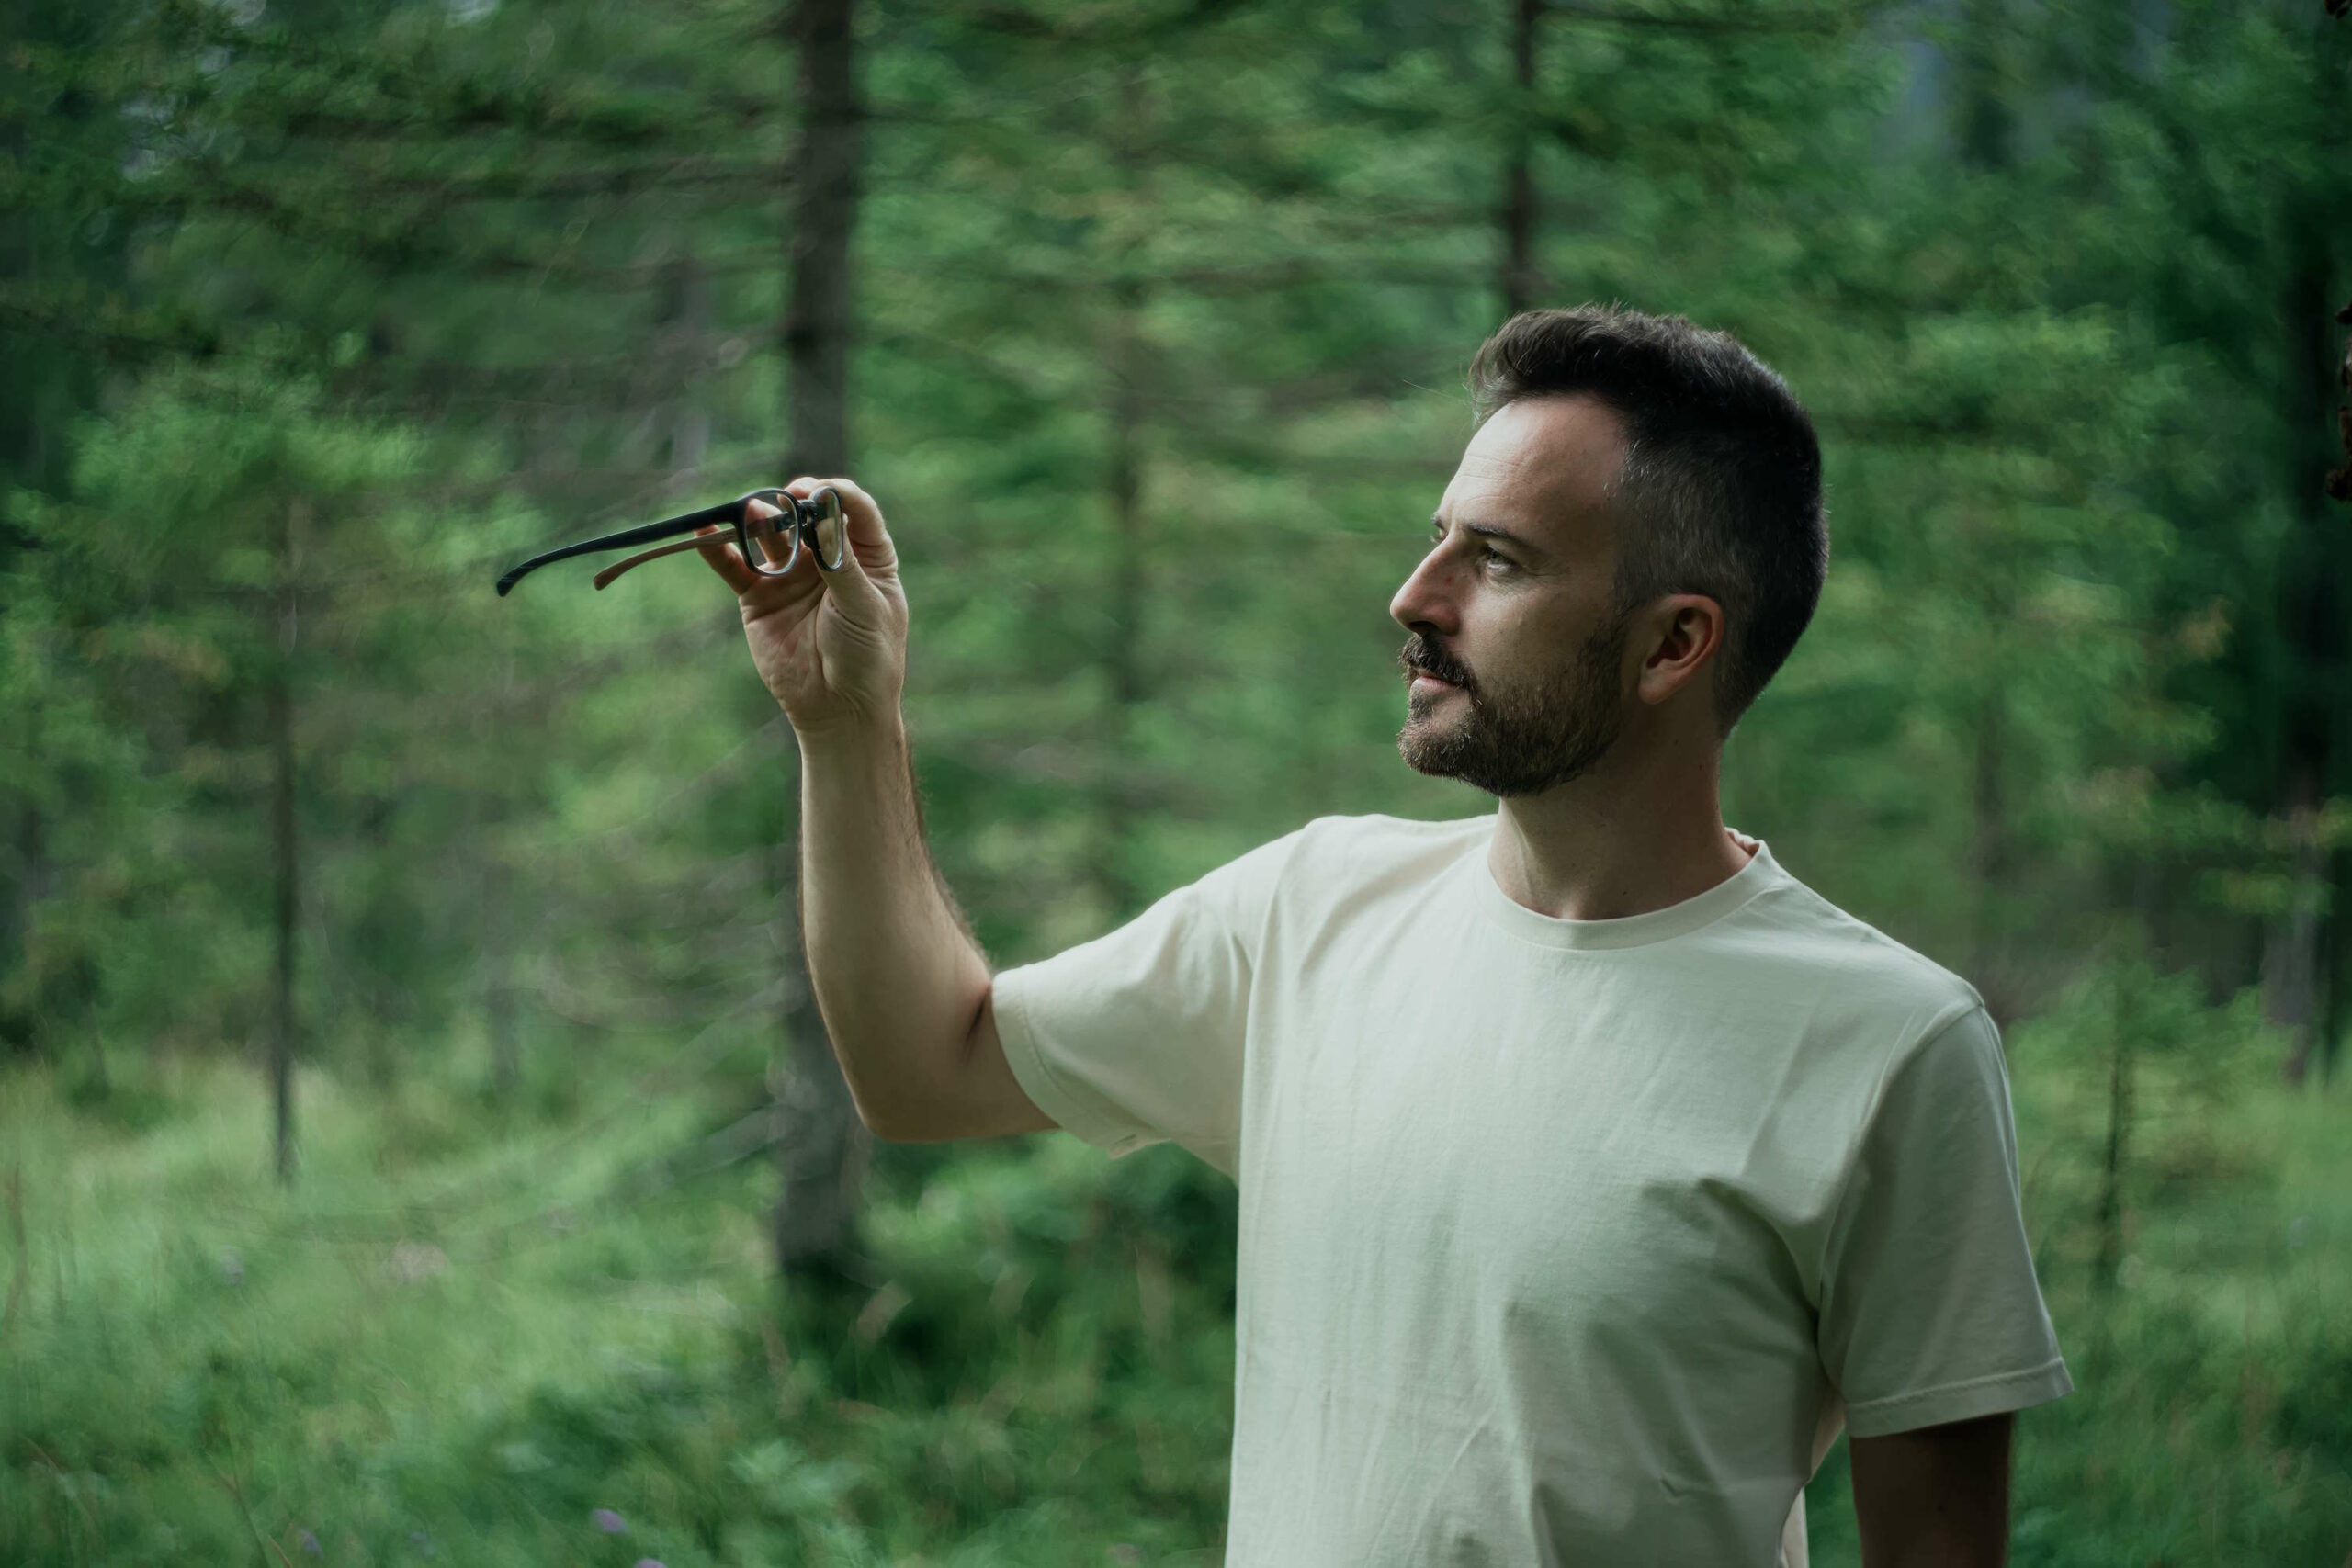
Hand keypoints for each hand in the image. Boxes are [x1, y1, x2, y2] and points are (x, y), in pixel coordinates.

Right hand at [697, 476, 907, 739]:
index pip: (853, 511)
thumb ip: (840, 560)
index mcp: (867, 556)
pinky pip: (735, 566)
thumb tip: (823, 511)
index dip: (836, 494)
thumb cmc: (867, 656)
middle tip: (783, 499)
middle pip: (806, 515)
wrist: (839, 709)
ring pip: (769, 536)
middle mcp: (827, 557)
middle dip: (793, 503)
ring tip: (749, 513)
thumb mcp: (862, 606)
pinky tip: (704, 532)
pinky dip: (717, 549)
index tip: (819, 490)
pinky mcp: (759, 596)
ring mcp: (790, 575)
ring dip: (758, 520)